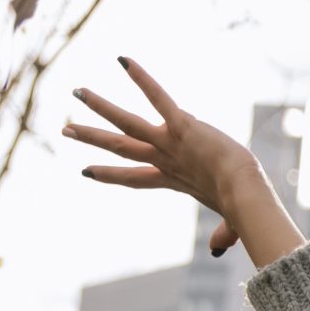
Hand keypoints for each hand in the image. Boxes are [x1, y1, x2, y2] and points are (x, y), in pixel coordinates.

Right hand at [65, 58, 303, 263]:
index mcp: (174, 180)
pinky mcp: (180, 125)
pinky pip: (157, 96)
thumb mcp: (232, 221)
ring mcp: (168, 142)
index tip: (87, 171)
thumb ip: (226, 235)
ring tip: (77, 91)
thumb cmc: (244, 207)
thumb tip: (218, 251)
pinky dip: (141, 78)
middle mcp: (165, 159)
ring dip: (100, 106)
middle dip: (92, 138)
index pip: (135, 177)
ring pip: (126, 122)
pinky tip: (123, 60)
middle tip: (65, 129)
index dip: (110, 175)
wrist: (244, 191)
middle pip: (120, 147)